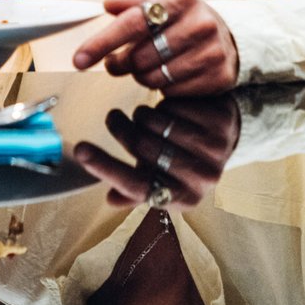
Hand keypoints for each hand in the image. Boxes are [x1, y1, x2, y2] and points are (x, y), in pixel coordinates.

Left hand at [71, 0, 239, 95]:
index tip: (80, 59)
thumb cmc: (181, 17)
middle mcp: (199, 21)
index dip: (102, 42)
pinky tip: (167, 73)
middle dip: (120, 62)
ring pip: (153, 76)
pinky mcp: (217, 75)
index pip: (133, 22)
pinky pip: (171, 90)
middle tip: (118, 61)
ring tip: (144, 65)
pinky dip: (161, 85)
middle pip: (139, 55)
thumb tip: (109, 5)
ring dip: (139, 75)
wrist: (226, 36)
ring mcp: (211, 50)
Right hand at [73, 96, 241, 208]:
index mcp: (181, 199)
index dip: (105, 167)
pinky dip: (165, 104)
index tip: (80, 149)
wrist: (224, 137)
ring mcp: (215, 152)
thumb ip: (135, 188)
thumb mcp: (159, 178)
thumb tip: (111, 199)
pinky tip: (169, 109)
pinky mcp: (221, 124)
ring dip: (144, 114)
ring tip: (144, 116)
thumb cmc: (181, 159)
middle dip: (121, 129)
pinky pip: (176, 105)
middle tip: (113, 118)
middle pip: (143, 148)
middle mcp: (202, 180)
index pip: (136, 186)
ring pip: (158, 123)